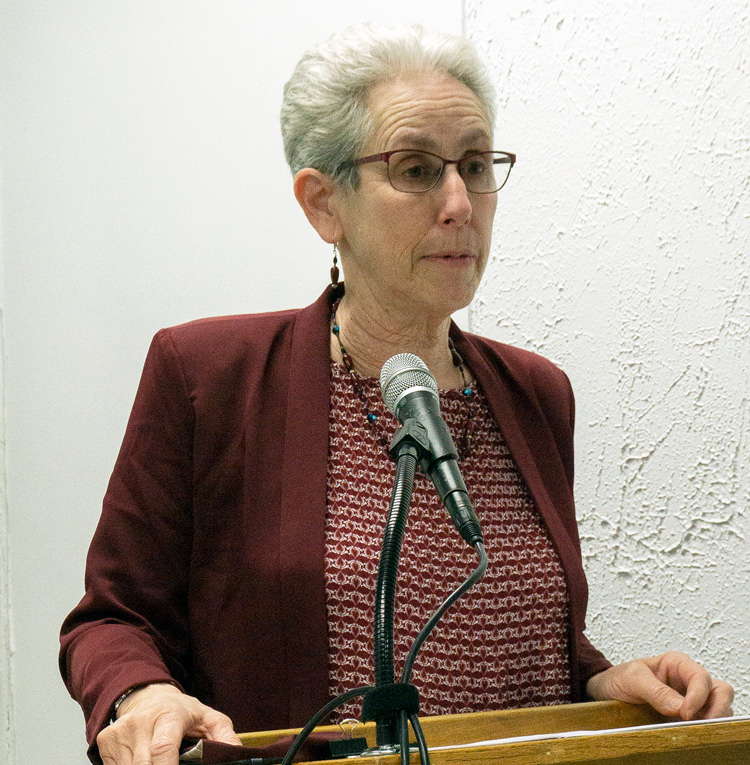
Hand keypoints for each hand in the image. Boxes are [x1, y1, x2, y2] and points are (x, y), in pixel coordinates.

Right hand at [97, 682, 241, 764]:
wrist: (147, 696)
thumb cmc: (181, 712)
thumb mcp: (207, 718)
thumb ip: (224, 736)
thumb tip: (237, 754)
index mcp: (168, 715)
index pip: (163, 749)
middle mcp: (141, 722)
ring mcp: (120, 733)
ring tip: (160, 762)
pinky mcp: (105, 742)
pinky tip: (144, 762)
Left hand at [586, 651, 733, 719]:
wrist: (606, 693)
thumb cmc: (618, 679)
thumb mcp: (631, 679)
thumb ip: (655, 690)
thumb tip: (680, 707)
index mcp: (677, 664)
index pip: (701, 677)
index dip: (698, 696)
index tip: (685, 713)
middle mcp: (688, 680)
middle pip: (720, 691)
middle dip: (717, 708)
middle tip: (703, 724)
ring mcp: (690, 700)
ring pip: (720, 708)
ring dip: (713, 719)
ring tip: (697, 730)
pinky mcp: (688, 717)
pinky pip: (707, 722)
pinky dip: (706, 728)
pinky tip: (692, 733)